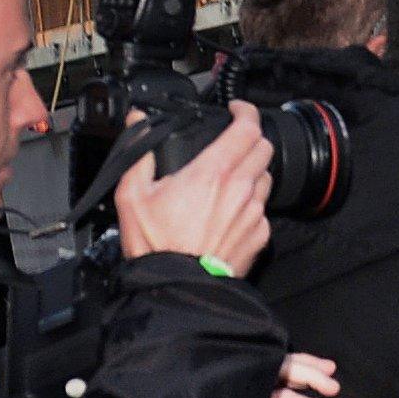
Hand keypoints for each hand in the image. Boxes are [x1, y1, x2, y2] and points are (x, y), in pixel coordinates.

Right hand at [115, 101, 273, 274]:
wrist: (177, 288)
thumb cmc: (156, 246)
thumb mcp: (133, 194)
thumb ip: (139, 151)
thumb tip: (137, 121)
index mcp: (212, 173)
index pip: (247, 128)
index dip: (246, 111)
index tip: (237, 109)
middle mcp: (240, 189)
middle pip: (264, 148)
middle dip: (251, 137)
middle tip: (234, 140)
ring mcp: (254, 213)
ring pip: (266, 178)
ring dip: (253, 170)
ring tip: (230, 178)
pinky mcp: (260, 235)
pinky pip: (263, 210)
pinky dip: (252, 203)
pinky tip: (231, 211)